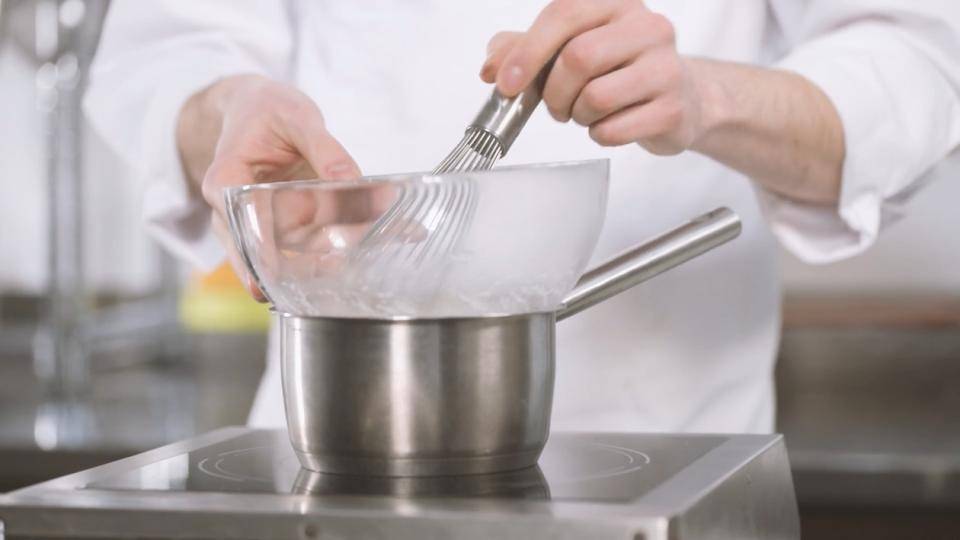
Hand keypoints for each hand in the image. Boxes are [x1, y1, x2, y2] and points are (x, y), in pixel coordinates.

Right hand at [177, 75, 361, 299]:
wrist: (256, 109)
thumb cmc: (266, 110)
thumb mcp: (296, 117)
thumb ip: (324, 148)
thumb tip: (350, 179)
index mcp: (227, 183)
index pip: (243, 223)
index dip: (264, 252)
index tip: (282, 273)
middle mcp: (238, 214)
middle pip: (271, 248)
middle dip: (310, 259)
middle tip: (346, 257)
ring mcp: (264, 225)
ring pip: (297, 252)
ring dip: (337, 253)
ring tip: (378, 243)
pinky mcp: (288, 228)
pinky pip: (318, 242)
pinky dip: (354, 240)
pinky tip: (399, 234)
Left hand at [480, 0, 704, 154]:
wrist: (682, 97)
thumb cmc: (618, 69)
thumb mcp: (569, 48)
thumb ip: (524, 49)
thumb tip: (491, 68)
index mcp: (616, 3)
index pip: (563, 14)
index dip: (528, 51)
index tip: (505, 84)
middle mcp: (647, 26)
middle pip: (578, 58)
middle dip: (554, 93)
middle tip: (556, 107)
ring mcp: (666, 66)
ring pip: (595, 97)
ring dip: (577, 115)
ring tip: (586, 112)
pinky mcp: (673, 108)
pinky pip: (613, 129)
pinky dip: (599, 134)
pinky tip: (610, 124)